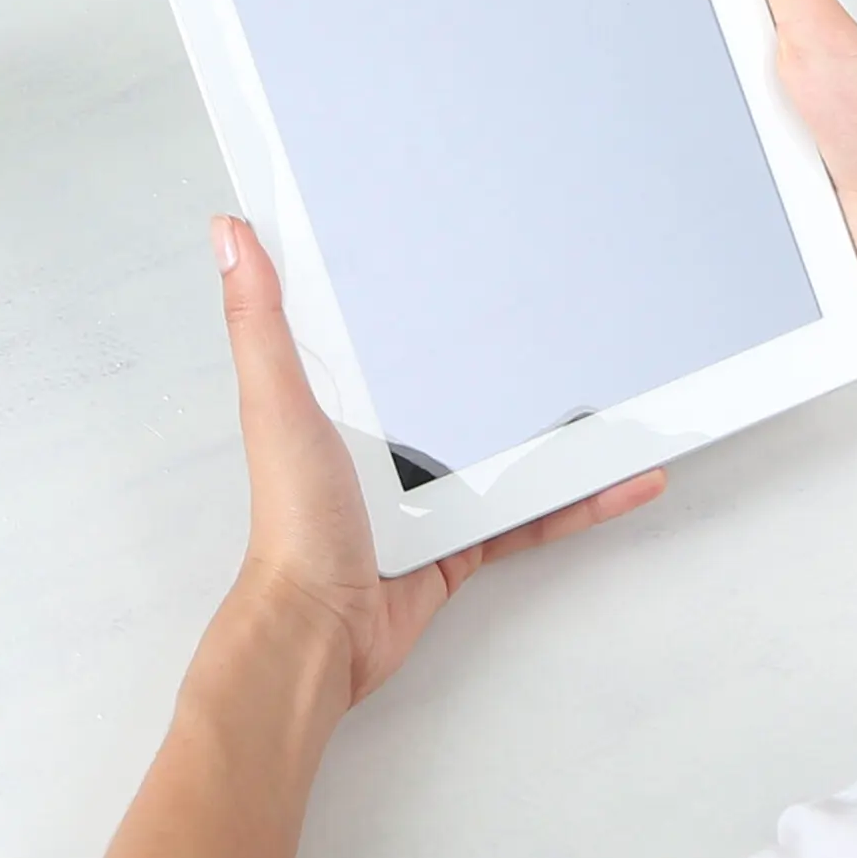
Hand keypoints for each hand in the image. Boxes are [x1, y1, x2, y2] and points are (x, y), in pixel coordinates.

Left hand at [207, 214, 655, 721]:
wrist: (323, 630)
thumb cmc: (294, 521)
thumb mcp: (278, 404)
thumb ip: (260, 322)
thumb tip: (230, 231)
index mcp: (341, 395)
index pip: (383, 320)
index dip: (411, 275)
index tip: (460, 227)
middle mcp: (386, 435)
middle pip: (458, 379)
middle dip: (510, 346)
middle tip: (572, 298)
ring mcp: (426, 485)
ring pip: (508, 441)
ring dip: (561, 419)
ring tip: (622, 381)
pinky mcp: (461, 534)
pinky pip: (532, 509)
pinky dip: (580, 497)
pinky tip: (626, 477)